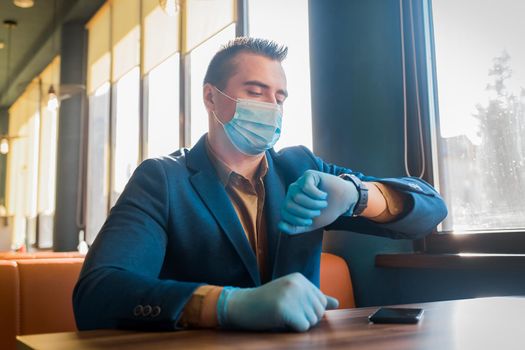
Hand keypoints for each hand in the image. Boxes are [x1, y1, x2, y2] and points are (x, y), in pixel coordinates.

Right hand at [217, 273, 338, 331]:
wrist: (241, 305)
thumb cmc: (267, 303)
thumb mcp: (291, 296)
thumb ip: (313, 299)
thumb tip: (336, 303)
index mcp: (300, 279)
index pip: (322, 302)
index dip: (308, 311)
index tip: (291, 308)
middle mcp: (297, 284)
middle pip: (319, 312)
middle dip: (304, 319)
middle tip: (285, 313)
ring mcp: (291, 295)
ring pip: (312, 321)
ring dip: (298, 324)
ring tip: (282, 316)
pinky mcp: (284, 309)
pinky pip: (302, 328)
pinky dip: (293, 329)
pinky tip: (279, 321)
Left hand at [278, 170, 358, 233]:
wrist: (344, 201)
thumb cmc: (327, 211)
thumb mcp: (310, 224)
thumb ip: (294, 228)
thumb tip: (279, 224)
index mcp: (291, 203)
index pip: (284, 214)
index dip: (298, 220)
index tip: (311, 221)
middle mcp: (292, 192)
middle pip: (289, 205)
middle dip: (306, 213)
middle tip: (318, 211)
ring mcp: (299, 183)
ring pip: (297, 197)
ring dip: (314, 204)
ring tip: (323, 203)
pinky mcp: (308, 175)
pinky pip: (306, 187)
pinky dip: (317, 195)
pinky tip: (324, 195)